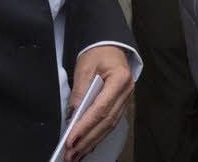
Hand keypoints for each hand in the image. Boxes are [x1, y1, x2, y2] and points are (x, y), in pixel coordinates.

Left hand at [65, 46, 132, 161]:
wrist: (110, 46)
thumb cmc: (98, 53)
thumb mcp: (84, 67)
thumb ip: (79, 92)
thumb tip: (73, 116)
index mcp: (120, 79)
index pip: (101, 108)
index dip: (85, 126)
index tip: (71, 140)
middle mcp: (126, 92)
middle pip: (106, 121)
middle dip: (87, 140)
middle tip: (71, 155)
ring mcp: (126, 99)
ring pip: (109, 126)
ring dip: (92, 142)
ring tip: (76, 155)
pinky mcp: (121, 104)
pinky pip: (110, 123)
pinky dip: (98, 136)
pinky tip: (87, 146)